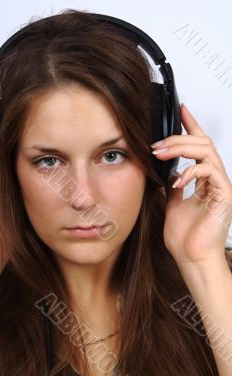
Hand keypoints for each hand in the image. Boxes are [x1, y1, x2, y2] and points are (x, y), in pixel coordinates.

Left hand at [151, 104, 231, 274]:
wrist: (191, 259)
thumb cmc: (185, 237)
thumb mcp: (173, 204)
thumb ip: (173, 185)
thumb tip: (166, 171)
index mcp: (204, 181)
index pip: (199, 146)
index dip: (191, 126)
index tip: (181, 110)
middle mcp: (215, 180)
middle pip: (202, 144)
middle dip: (177, 139)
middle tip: (156, 143)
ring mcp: (221, 187)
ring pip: (206, 152)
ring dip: (181, 149)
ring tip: (160, 153)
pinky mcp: (225, 195)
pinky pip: (210, 172)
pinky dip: (191, 171)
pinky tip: (177, 180)